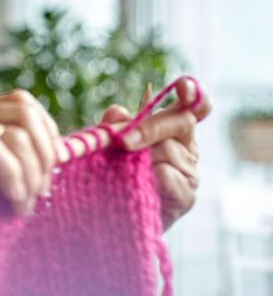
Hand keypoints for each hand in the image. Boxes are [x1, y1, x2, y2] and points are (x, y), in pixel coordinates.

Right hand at [0, 89, 60, 236]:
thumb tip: (44, 174)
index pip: (24, 104)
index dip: (48, 136)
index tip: (47, 173)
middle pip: (28, 113)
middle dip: (46, 156)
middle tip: (40, 192)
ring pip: (17, 133)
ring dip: (32, 174)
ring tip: (24, 203)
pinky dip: (14, 179)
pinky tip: (11, 201)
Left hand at [100, 78, 212, 229]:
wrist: (115, 217)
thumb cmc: (114, 175)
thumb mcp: (110, 146)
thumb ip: (114, 127)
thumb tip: (117, 111)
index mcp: (172, 128)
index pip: (194, 105)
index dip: (193, 93)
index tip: (183, 87)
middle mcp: (187, 146)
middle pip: (180, 121)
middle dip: (150, 127)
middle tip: (124, 142)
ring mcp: (190, 171)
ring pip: (168, 150)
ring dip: (141, 157)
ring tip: (124, 171)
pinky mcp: (186, 195)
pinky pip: (168, 177)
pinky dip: (149, 179)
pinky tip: (139, 186)